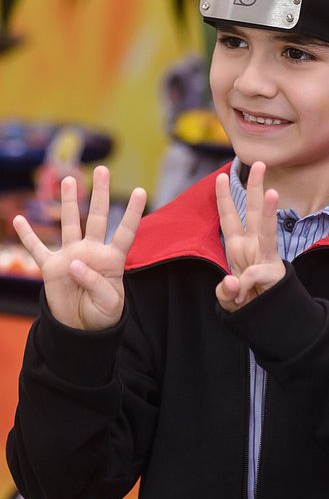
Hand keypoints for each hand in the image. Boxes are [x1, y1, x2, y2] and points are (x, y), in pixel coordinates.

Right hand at [13, 166, 146, 330]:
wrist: (82, 328)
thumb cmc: (103, 314)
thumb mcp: (109, 304)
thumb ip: (95, 283)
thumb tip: (74, 262)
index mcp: (112, 259)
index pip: (125, 231)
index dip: (132, 213)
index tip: (141, 191)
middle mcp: (92, 251)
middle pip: (97, 217)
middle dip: (99, 193)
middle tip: (102, 169)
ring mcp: (70, 256)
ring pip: (69, 223)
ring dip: (69, 202)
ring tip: (69, 180)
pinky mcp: (51, 267)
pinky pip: (37, 249)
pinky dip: (28, 235)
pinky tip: (18, 219)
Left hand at [215, 161, 284, 311]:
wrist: (268, 316)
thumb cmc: (247, 301)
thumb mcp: (227, 297)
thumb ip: (225, 291)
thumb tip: (232, 283)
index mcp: (238, 246)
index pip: (230, 217)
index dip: (225, 198)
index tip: (222, 177)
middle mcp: (253, 246)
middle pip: (254, 212)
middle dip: (255, 187)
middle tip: (260, 163)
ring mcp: (266, 257)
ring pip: (267, 230)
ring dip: (269, 211)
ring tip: (272, 193)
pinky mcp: (274, 272)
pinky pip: (257, 274)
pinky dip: (247, 284)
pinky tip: (243, 295)